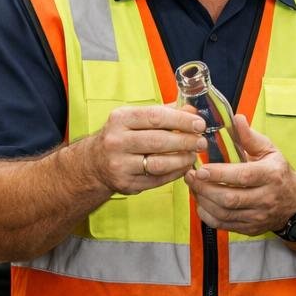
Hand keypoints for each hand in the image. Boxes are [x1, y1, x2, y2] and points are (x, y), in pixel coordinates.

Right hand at [90, 105, 206, 195]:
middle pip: (159, 141)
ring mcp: (119, 164)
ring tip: (193, 155)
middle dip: (185, 141)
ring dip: (182, 160)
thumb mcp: (136, 118)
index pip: (156, 117)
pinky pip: (156, 180)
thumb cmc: (121, 136)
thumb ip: (164, 113)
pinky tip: (183, 167)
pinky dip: (174, 173)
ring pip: (158, 163)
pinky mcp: (125, 183)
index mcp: (120, 119)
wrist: (95, 162)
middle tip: (201, 142)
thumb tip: (192, 111)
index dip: (181, 121)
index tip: (199, 124)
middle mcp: (116, 141)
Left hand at [186, 116, 295, 235]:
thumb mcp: (270, 151)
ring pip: (224, 213)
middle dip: (205, 188)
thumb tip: (236, 119)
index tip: (201, 168)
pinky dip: (208, 215)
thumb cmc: (278, 172)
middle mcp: (266, 198)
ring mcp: (258, 216)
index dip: (220, 174)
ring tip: (194, 187)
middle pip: (230, 198)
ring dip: (203, 200)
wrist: (294, 203)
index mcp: (271, 175)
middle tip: (191, 176)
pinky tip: (202, 202)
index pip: (243, 176)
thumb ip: (250, 137)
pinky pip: (224, 225)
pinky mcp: (251, 228)